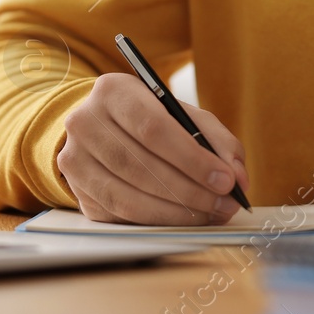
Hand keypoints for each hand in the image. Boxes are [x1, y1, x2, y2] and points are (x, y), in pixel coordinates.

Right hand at [57, 73, 249, 224]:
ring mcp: (75, 160)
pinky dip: (156, 221)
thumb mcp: (182, 114)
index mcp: (112, 91)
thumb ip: (215, 139)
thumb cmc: (149, 119)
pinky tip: (184, 220)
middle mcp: (85, 123)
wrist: (100, 127)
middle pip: (140, 166)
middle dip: (190, 190)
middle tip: (225, 204)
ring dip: (176, 212)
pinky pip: (120, 216)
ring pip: (127, 197)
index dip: (191, 158)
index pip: (152, 128)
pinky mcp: (78, 192)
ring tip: (210, 214)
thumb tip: (237, 176)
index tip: (225, 179)